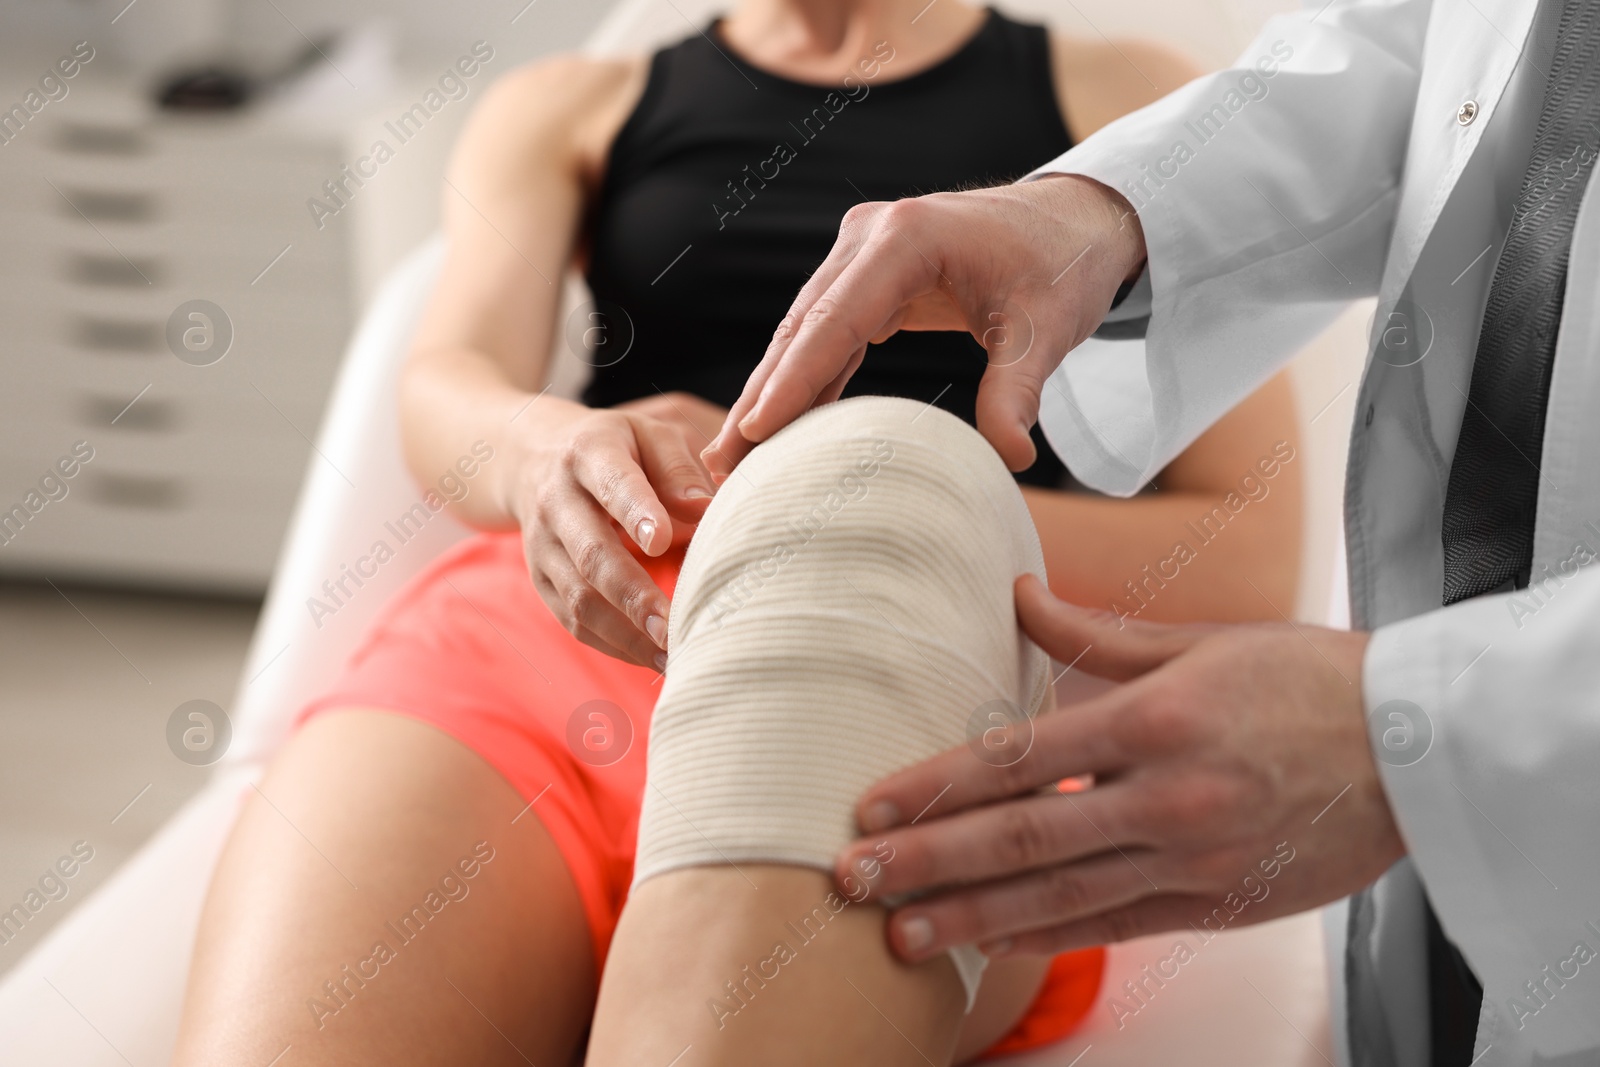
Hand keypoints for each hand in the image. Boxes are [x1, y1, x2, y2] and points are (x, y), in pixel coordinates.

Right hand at [507, 392, 722, 668]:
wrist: (532, 458)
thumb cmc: (615, 447)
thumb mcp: (646, 434)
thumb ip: (677, 467)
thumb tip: (706, 507)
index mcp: (588, 453)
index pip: (612, 484)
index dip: (634, 511)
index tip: (661, 540)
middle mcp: (556, 501)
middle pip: (592, 554)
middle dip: (634, 595)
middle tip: (674, 627)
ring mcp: (543, 545)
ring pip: (580, 597)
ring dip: (626, 633)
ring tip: (672, 655)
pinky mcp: (541, 580)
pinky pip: (573, 620)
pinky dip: (612, 644)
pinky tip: (651, 657)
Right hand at [704, 175, 1145, 478]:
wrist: (1076, 222)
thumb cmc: (1063, 267)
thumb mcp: (1046, 328)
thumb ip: (1019, 390)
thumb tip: (1012, 458)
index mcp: (905, 237)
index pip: (835, 318)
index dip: (794, 378)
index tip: (756, 429)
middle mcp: (870, 236)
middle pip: (802, 327)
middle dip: (761, 396)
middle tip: (721, 461)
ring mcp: (863, 254)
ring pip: (804, 332)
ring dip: (771, 392)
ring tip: (732, 456)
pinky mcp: (870, 277)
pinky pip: (827, 335)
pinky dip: (805, 380)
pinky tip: (778, 428)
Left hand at [835, 575, 1401, 959]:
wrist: (1417, 748)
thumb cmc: (1305, 680)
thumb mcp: (1199, 642)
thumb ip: (1093, 637)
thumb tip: (1016, 593)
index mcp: (1153, 721)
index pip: (1017, 759)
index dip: (936, 786)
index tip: (871, 804)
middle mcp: (1164, 799)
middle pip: (1020, 839)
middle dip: (927, 862)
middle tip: (852, 880)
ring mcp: (1190, 860)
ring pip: (1059, 898)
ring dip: (970, 917)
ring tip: (901, 934)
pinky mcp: (1215, 903)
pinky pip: (1116, 927)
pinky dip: (1049, 938)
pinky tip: (991, 944)